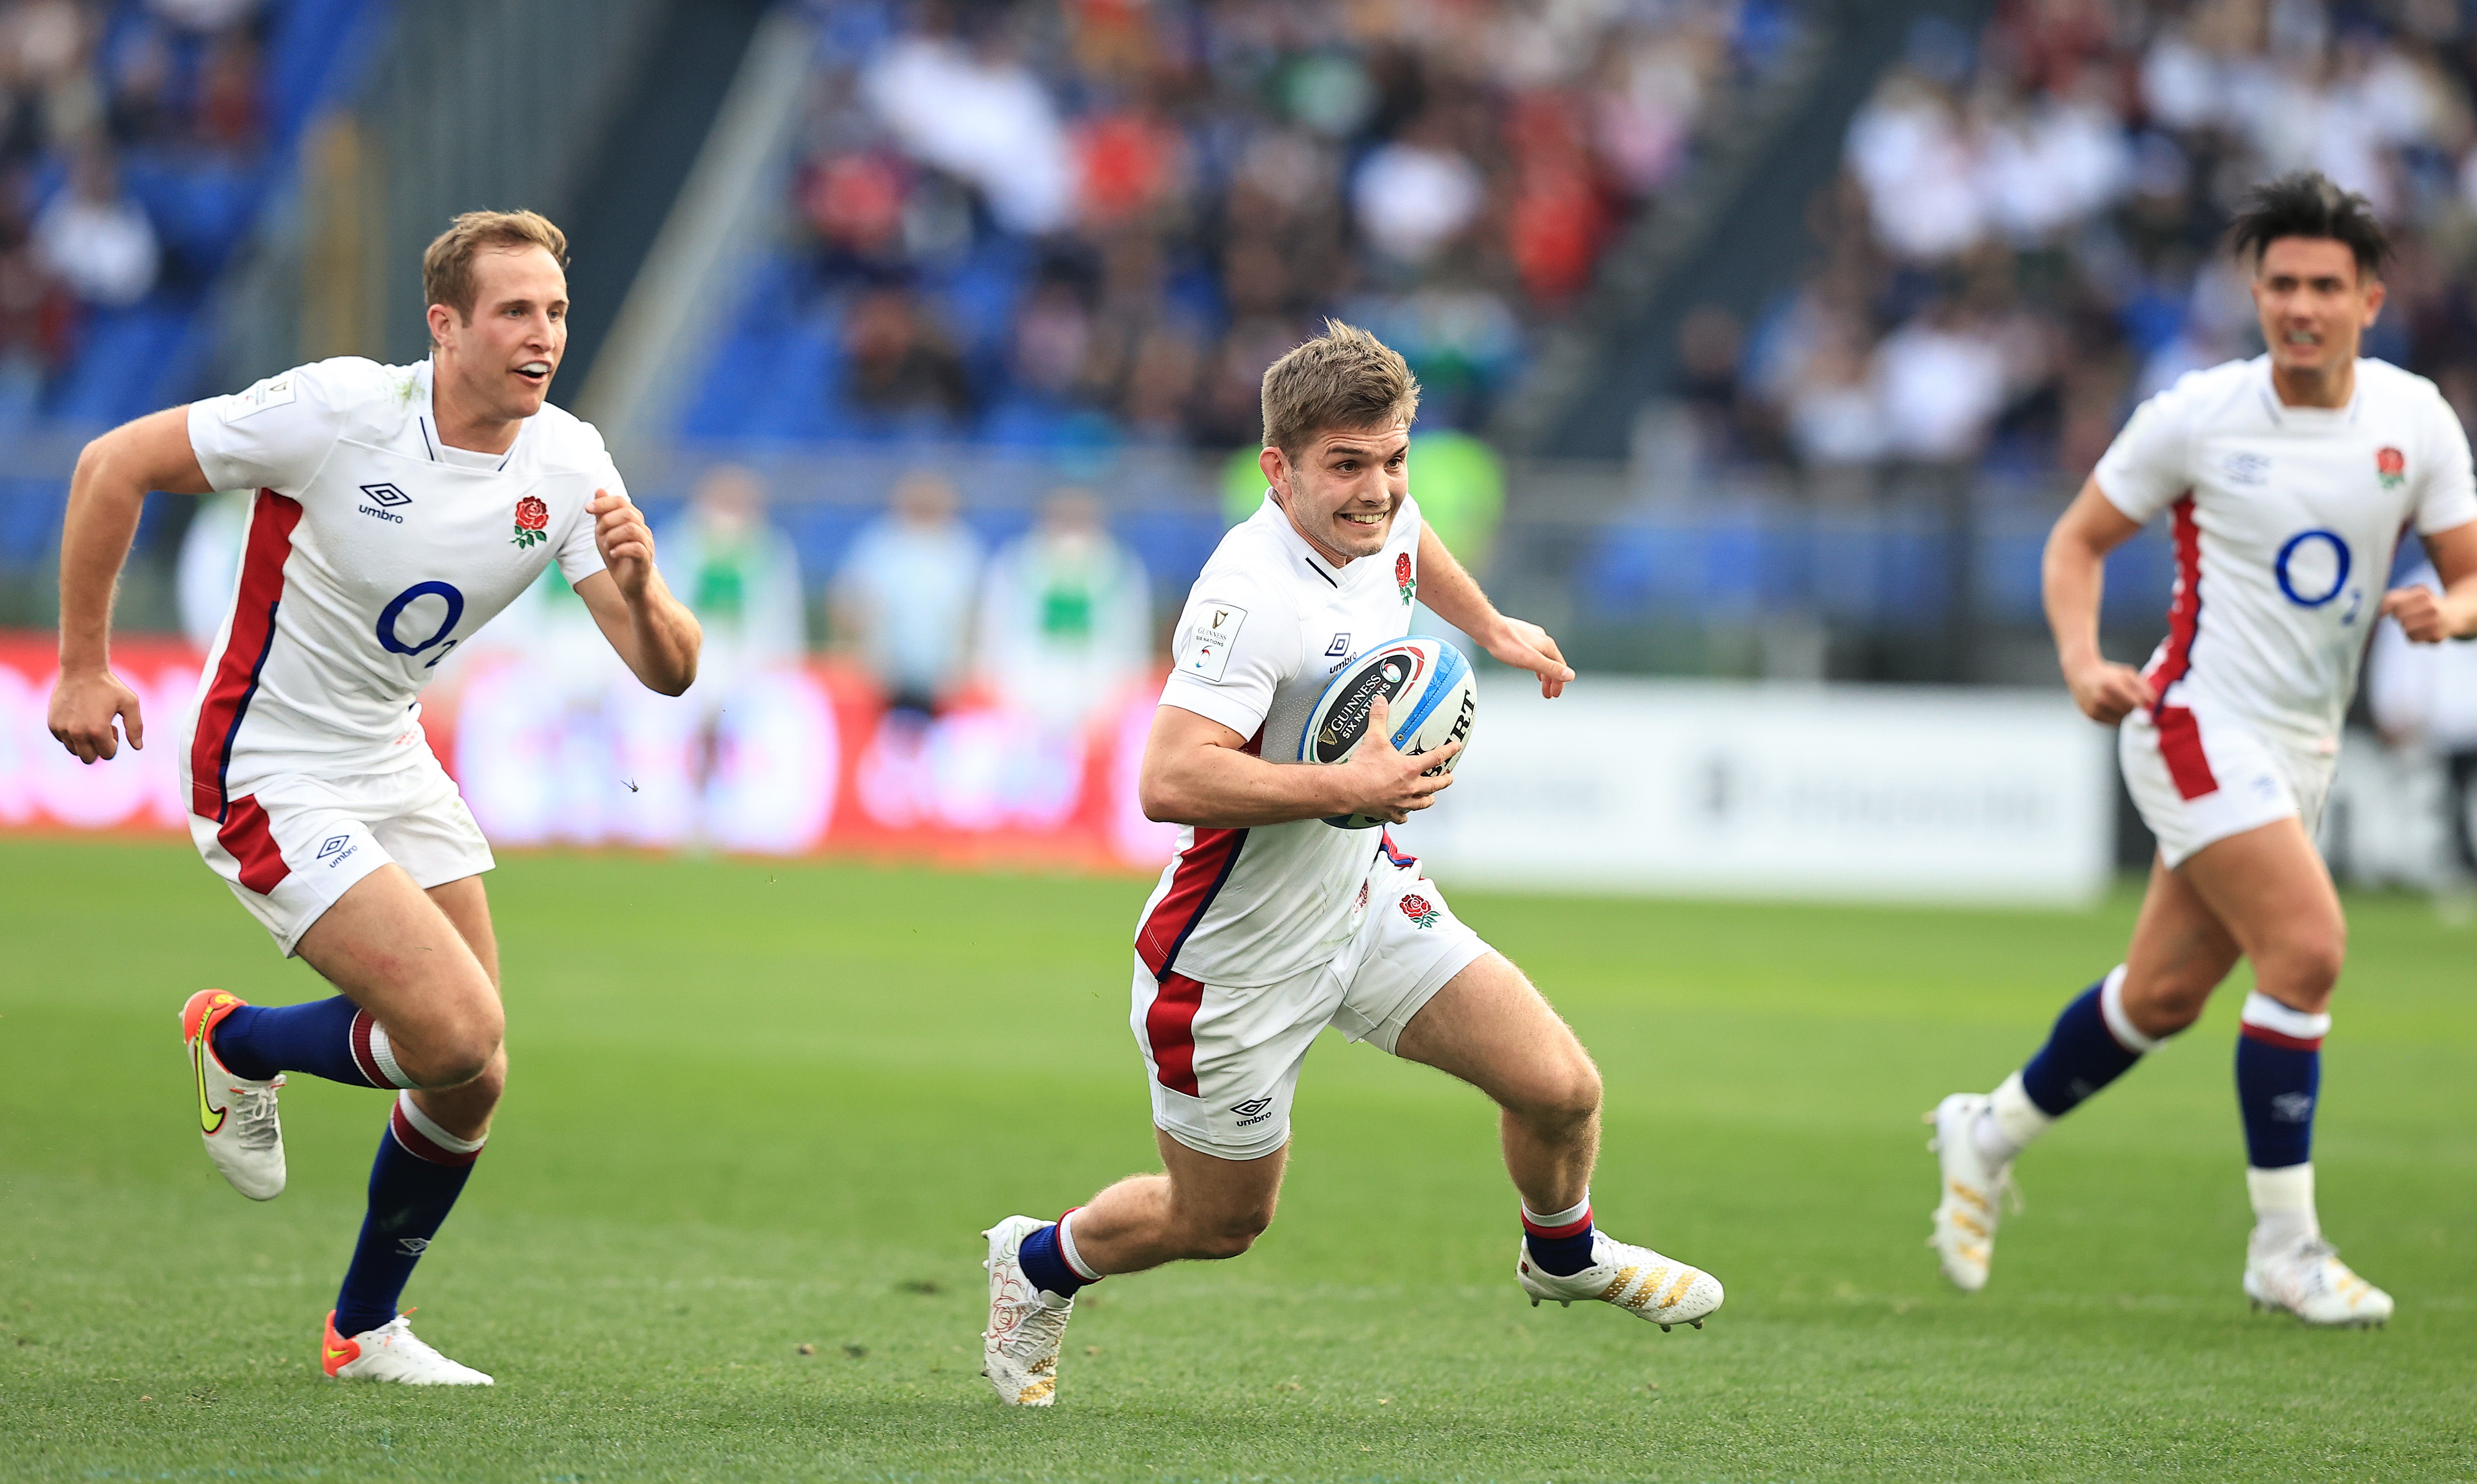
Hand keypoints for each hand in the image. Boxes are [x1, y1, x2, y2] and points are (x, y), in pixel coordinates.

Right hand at [48, 667, 143, 763]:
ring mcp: (62, 729)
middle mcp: (77, 732)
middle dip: (98, 748)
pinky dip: (72, 735)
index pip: (107, 754)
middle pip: (89, 758)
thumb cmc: (109, 686)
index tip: (113, 726)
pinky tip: (78, 718)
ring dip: (84, 742)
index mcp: (97, 730)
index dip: (114, 742)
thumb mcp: (130, 703)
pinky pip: (63, 740)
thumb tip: (137, 747)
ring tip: (90, 722)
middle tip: (101, 728)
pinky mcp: (52, 724)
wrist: (82, 670)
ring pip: (75, 751)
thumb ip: (135, 727)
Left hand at [589, 489, 655, 601]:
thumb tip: (599, 490)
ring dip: (612, 536)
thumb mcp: (604, 533)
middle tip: (599, 534)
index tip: (588, 509)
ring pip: (631, 529)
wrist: (630, 583)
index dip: (603, 502)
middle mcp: (643, 529)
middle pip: (627, 513)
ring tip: (606, 546)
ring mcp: (646, 544)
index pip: (621, 501)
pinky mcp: (646, 559)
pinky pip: (636, 548)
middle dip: (607, 521)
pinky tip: (612, 554)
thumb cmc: (617, 556)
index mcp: (633, 520)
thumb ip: (602, 513)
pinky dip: (620, 549)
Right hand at [1336, 694, 1461, 823]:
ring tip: (1431, 798)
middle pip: (1434, 785)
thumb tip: (1380, 701)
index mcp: (1410, 768)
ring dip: (1428, 800)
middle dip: (1444, 781)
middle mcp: (1410, 786)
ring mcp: (1401, 801)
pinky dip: (1404, 816)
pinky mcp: (1389, 811)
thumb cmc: (1364, 766)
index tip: (1456, 747)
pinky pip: (1401, 816)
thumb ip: (1379, 718)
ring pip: (1421, 803)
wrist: (1349, 789)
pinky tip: (1404, 815)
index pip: (1436, 757)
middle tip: (1449, 778)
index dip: (1449, 750)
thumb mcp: (1374, 737)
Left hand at [1480, 615, 1573, 697]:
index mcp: (1547, 646)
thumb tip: (1570, 676)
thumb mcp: (1531, 661)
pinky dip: (1535, 663)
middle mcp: (1542, 639)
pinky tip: (1528, 665)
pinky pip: (1533, 652)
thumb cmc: (1506, 645)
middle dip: (1551, 680)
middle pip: (1552, 663)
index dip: (1559, 683)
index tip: (1555, 694)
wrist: (1488, 629)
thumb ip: (1550, 668)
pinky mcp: (1520, 636)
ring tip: (1541, 684)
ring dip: (1543, 672)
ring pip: (1542, 657)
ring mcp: (1531, 637)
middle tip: (1548, 694)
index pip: (1560, 667)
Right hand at [2064, 656, 2150, 724]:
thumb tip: (2154, 702)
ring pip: (2122, 718)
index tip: (2142, 698)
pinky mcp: (2092, 716)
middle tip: (2126, 696)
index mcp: (2112, 685)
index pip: (2137, 703)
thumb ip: (2143, 686)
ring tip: (2117, 700)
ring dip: (2124, 711)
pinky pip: (2113, 722)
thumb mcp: (2127, 673)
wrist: (2081, 675)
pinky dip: (2115, 716)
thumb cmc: (2108, 674)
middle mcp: (2101, 698)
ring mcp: (2095, 708)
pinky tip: (2110, 705)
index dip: (2142, 702)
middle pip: (2130, 710)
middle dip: (2132, 705)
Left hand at [2380, 584, 2452, 642]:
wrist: (2453, 614)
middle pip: (2398, 615)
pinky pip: (2412, 639)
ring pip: (2404, 628)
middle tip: (2411, 615)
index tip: (2386, 611)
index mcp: (2422, 592)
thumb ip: (2392, 597)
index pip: (2391, 600)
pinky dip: (2413, 636)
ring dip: (2406, 627)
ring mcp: (2435, 621)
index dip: (2385, 608)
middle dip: (2399, 617)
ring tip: (2418, 623)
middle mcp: (2430, 605)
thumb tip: (2380, 613)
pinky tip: (2423, 631)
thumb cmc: (2425, 604)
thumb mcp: (2411, 593)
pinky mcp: (2436, 635)